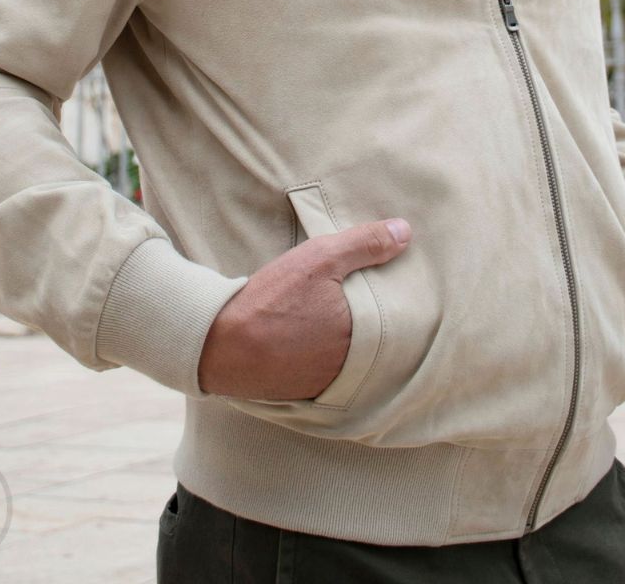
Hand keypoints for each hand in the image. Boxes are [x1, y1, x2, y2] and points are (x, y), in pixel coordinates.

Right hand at [197, 217, 411, 398]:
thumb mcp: (321, 259)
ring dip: (347, 342)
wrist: (219, 344)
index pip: (396, 319)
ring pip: (350, 358)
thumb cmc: (273, 301)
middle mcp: (352, 368)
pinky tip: (311, 338)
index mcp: (364, 338)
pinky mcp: (303, 394)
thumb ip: (364, 244)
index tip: (390, 287)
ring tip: (336, 317)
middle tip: (362, 300)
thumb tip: (405, 230)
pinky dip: (323, 357)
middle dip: (372, 322)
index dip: (394, 302)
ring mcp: (327, 384)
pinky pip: (326, 373)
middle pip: (374, 341)